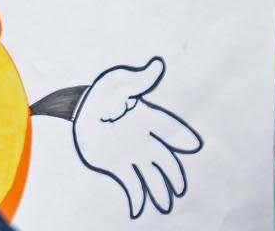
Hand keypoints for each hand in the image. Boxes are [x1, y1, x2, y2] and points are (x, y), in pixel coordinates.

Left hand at [73, 57, 201, 217]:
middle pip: (164, 158)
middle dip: (173, 173)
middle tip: (180, 188)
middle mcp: (144, 138)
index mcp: (146, 118)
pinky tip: (138, 209)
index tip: (194, 144)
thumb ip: (139, 80)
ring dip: (159, 190)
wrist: (80, 111)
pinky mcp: (119, 166)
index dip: (181, 135)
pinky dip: (137, 198)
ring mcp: (133, 154)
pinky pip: (132, 184)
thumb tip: (158, 64)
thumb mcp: (119, 83)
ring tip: (165, 204)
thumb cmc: (102, 93)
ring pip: (151, 175)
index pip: (167, 127)